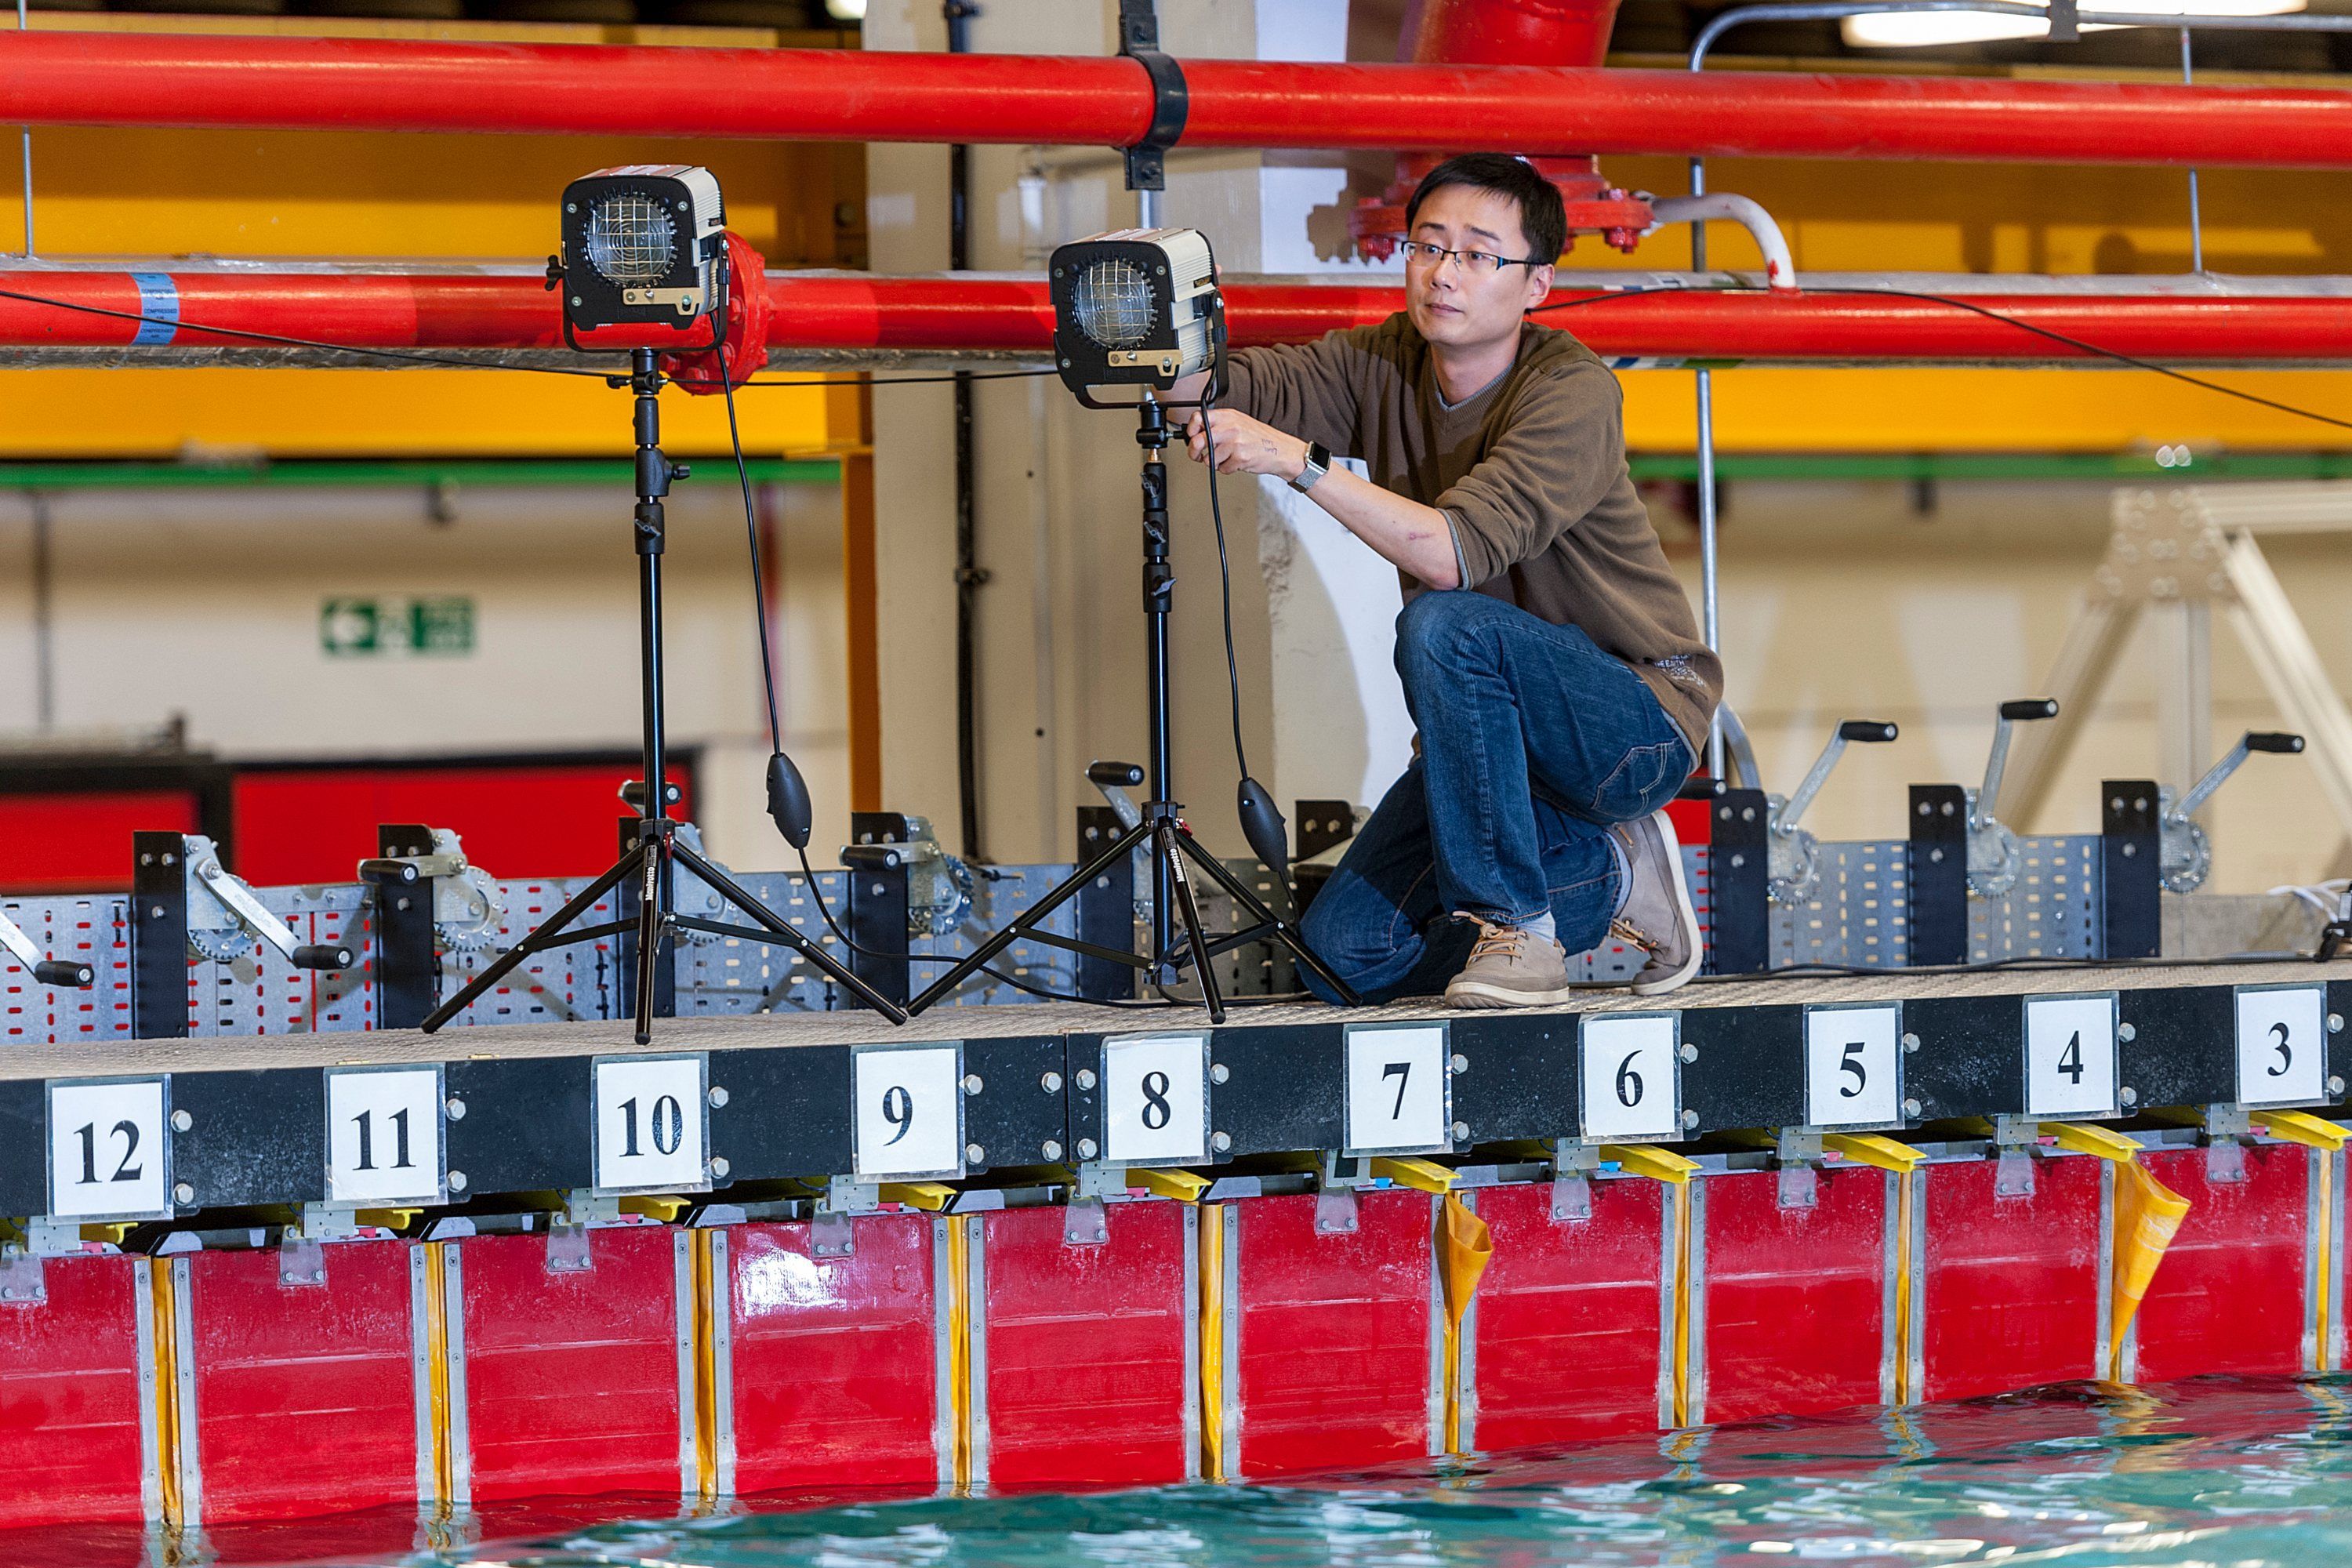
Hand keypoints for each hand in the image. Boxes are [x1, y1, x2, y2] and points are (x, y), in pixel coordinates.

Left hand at [1183, 407, 1306, 480]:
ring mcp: (1234, 443)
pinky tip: (1237, 462)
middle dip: (1194, 452)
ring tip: (1228, 457)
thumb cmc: (1259, 437)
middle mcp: (1230, 427)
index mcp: (1228, 416)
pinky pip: (1222, 468)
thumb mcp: (1238, 422)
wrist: (1280, 449)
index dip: (1190, 429)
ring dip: (1216, 462)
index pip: (1198, 417)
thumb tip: (1197, 432)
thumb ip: (1219, 425)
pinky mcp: (1239, 457)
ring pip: (1209, 458)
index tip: (1191, 436)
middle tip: (1197, 455)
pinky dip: (1227, 469)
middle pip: (1198, 440)